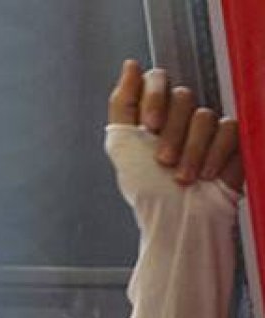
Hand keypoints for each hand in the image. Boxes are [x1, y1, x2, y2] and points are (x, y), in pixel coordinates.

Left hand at [108, 59, 243, 191]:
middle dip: (171, 133)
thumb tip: (131, 65)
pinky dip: (215, 153)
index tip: (149, 126)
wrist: (177, 217)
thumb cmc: (146, 188)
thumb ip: (122, 103)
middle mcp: (179, 117)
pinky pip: (229, 129)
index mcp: (152, 114)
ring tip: (183, 177)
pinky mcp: (231, 140)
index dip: (154, 97)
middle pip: (182, 97)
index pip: (158, 79)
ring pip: (204, 115)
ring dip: (191, 150)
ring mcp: (206, 128)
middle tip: (163, 161)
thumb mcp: (121, 145)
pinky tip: (207, 174)